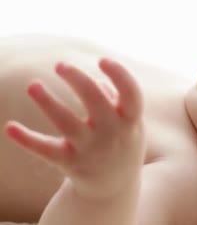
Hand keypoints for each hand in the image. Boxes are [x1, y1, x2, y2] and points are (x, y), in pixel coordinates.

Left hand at [3, 58, 144, 200]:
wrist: (114, 189)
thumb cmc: (122, 143)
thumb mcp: (129, 123)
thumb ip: (116, 99)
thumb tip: (94, 79)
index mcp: (131, 121)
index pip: (131, 94)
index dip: (119, 74)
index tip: (102, 60)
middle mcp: (112, 134)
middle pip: (95, 100)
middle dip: (77, 78)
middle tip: (60, 65)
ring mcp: (91, 149)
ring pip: (66, 122)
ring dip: (48, 102)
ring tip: (33, 85)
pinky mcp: (70, 163)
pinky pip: (46, 150)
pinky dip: (27, 139)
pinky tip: (10, 127)